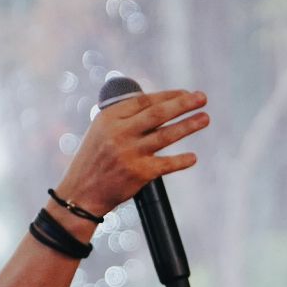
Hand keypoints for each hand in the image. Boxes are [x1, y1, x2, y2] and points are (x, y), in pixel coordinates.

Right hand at [54, 89, 208, 217]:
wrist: (81, 193)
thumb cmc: (95, 159)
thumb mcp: (102, 130)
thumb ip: (125, 117)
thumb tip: (159, 104)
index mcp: (110, 117)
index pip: (145, 101)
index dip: (168, 96)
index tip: (186, 93)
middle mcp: (119, 133)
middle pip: (158, 114)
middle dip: (183, 104)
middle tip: (202, 97)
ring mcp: (129, 153)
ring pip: (166, 136)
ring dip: (188, 126)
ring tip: (205, 118)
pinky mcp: (138, 173)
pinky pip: (166, 164)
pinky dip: (181, 161)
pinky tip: (193, 157)